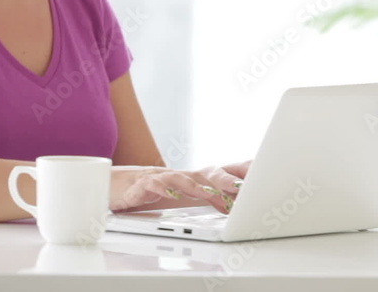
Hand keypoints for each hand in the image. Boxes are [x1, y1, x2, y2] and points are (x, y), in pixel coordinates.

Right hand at [109, 163, 247, 213]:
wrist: (112, 184)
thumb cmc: (153, 190)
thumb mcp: (183, 196)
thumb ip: (209, 198)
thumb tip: (236, 206)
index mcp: (194, 178)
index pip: (223, 171)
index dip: (244, 171)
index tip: (265, 174)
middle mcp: (181, 174)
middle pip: (208, 172)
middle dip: (227, 179)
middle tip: (243, 188)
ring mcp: (161, 177)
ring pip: (183, 178)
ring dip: (198, 187)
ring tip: (211, 196)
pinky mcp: (140, 184)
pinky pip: (152, 185)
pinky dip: (162, 188)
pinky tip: (170, 195)